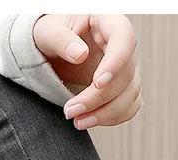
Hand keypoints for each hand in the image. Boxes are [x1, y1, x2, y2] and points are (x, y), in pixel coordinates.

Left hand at [33, 14, 141, 128]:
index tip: (97, 83)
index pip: (124, 38)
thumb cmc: (51, 35)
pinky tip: (91, 120)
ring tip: (78, 121)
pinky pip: (129, 106)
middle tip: (72, 111)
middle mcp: (122, 44)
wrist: (54, 51)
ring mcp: (127, 67)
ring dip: (106, 113)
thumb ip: (61, 39)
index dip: (116, 62)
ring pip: (130, 95)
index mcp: (107, 21)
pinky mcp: (125, 87)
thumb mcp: (47, 32)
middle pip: (125, 74)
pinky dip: (112, 118)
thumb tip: (80, 54)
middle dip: (99, 98)